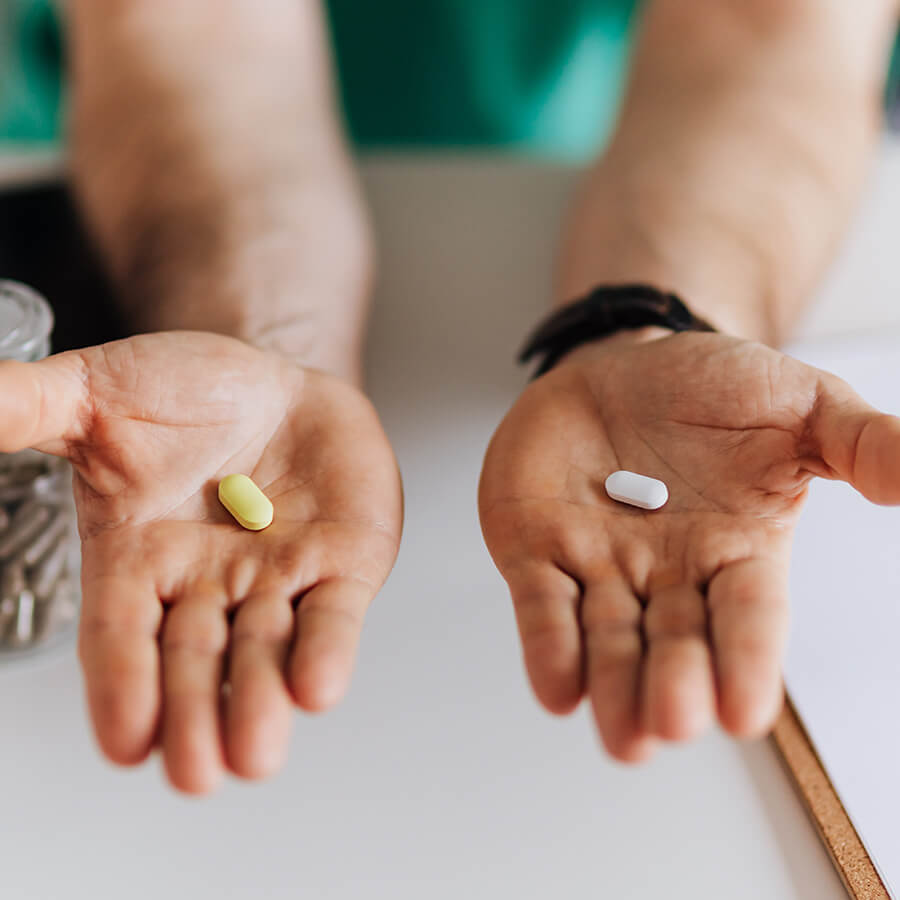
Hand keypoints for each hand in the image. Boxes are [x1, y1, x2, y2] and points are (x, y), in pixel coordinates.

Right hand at [0, 332, 401, 791]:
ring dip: (260, 701)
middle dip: (194, 717)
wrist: (274, 384)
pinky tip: (318, 687)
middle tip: (193, 774)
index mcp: (139, 560)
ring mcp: (277, 578)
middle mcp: (208, 585)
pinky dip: (328, 649)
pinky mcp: (342, 564)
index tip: (125, 741)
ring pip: (266, 651)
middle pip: (195, 662)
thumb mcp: (94, 396)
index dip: (122, 685)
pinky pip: (333, 614)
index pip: (121, 635)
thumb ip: (24, 409)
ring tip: (253, 755)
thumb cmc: (184, 397)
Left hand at [479, 330, 899, 761]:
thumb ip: (860, 444)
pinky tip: (557, 687)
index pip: (747, 617)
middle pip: (674, 643)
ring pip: (606, 639)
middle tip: (675, 723)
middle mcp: (667, 574)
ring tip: (623, 735)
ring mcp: (598, 564)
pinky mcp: (537, 550)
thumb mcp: (799, 405)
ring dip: (611, 685)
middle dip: (673, 684)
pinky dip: (548, 644)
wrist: (623, 364)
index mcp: (735, 551)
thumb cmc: (710, 389)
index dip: (746, 663)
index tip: (745, 714)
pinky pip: (542, 602)